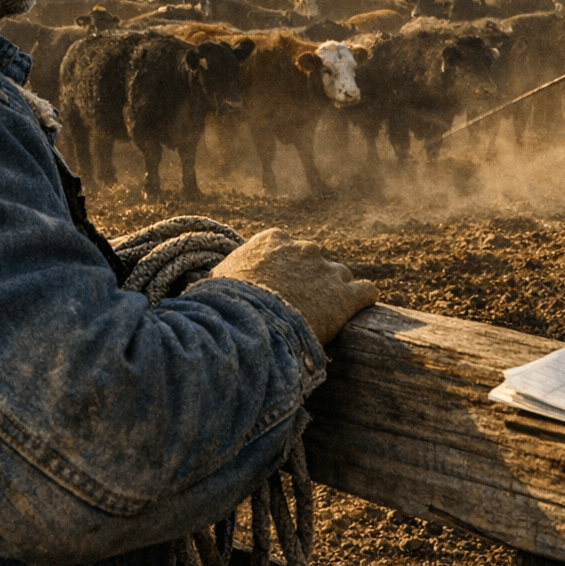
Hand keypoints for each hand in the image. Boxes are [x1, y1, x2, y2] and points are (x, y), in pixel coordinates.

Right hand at [211, 229, 377, 343]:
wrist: (247, 325)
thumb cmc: (224, 305)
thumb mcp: (214, 281)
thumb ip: (219, 276)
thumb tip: (197, 284)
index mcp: (272, 240)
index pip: (289, 249)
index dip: (287, 271)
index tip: (281, 288)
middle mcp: (303, 248)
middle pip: (317, 262)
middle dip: (313, 281)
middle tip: (303, 307)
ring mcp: (327, 271)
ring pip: (342, 277)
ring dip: (336, 293)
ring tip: (327, 317)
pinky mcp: (346, 295)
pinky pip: (367, 291)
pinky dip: (363, 301)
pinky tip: (358, 312)